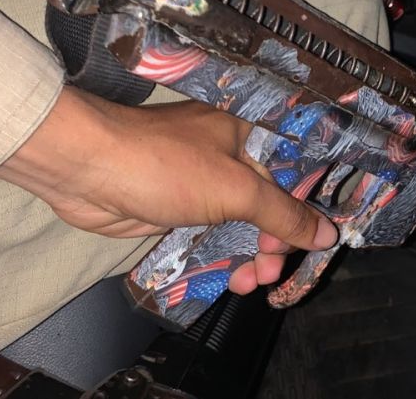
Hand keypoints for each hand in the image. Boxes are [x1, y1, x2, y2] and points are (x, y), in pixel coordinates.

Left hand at [0, 86, 337, 293]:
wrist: (87, 171)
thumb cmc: (165, 166)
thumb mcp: (235, 189)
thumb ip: (284, 213)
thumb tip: (327, 233)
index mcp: (252, 133)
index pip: (298, 171)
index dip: (309, 208)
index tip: (315, 243)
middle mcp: (234, 154)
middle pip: (273, 203)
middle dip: (277, 242)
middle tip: (272, 270)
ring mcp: (207, 182)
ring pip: (245, 224)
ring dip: (253, 256)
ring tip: (250, 282)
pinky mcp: (185, 207)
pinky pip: (218, 235)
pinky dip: (227, 257)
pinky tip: (231, 279)